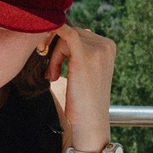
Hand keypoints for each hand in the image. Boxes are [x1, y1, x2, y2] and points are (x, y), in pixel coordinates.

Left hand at [46, 23, 116, 145]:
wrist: (90, 121)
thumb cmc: (84, 100)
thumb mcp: (85, 71)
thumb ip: (79, 51)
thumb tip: (64, 31)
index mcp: (108, 46)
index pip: (79, 34)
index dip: (61, 46)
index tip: (53, 64)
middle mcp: (106, 45)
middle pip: (72, 32)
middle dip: (57, 50)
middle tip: (52, 74)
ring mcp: (98, 49)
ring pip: (65, 36)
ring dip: (54, 55)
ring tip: (53, 76)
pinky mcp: (84, 56)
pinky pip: (64, 33)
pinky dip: (50, 40)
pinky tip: (44, 55)